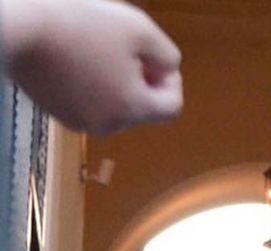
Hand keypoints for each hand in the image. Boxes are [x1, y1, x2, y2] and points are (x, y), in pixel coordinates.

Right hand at [1, 0, 182, 135]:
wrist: (16, 27)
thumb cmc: (80, 23)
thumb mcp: (137, 28)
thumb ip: (166, 54)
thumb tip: (169, 70)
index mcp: (132, 110)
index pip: (172, 107)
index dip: (171, 80)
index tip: (155, 56)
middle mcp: (110, 126)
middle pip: (141, 106)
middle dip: (141, 78)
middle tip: (124, 45)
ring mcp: (80, 122)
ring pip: (114, 105)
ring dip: (115, 80)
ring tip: (96, 48)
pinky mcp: (57, 113)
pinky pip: (88, 102)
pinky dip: (91, 84)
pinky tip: (75, 56)